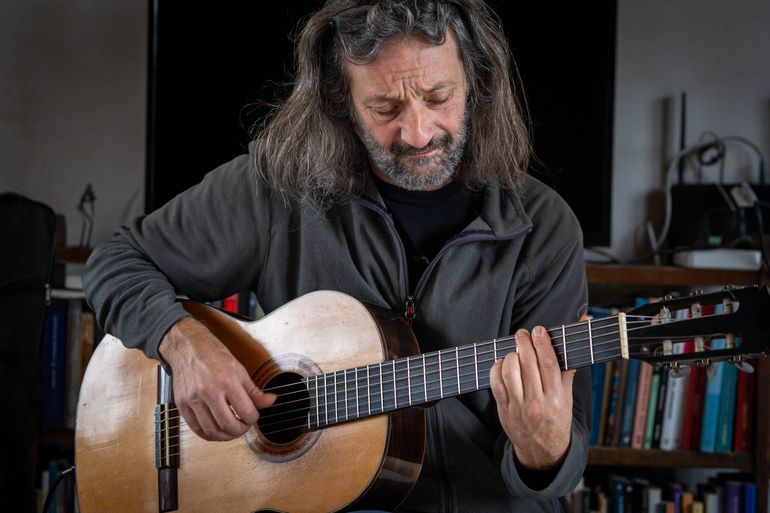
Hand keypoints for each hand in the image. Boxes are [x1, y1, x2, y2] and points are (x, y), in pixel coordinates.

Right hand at [159, 316, 275, 440]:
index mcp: (227, 381)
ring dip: (225, 436)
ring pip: (211, 430)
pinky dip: (208, 435)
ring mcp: (193, 399)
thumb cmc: (214, 356)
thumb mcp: (239, 370)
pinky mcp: (182, 404)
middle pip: (228, 425)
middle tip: (243, 426)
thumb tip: (271, 401)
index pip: (246, 412)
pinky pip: (196, 428)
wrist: (188, 347)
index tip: (252, 416)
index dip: (253, 418)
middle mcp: (209, 391)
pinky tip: (215, 431)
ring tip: (231, 431)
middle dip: (240, 430)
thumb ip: (254, 391)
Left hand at [489, 326, 573, 469]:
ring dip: (511, 355)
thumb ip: (566, 374)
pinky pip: (495, 382)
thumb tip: (570, 347)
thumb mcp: (567, 400)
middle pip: (528, 364)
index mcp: (556, 399)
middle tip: (523, 333)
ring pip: (510, 371)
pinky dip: (497, 368)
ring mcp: (518, 407)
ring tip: (515, 351)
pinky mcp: (503, 409)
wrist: (541, 451)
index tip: (539, 330)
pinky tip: (503, 363)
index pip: (549, 364)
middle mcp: (536, 403)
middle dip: (524, 343)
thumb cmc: (556, 421)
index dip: (543, 344)